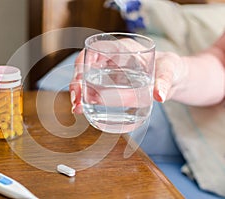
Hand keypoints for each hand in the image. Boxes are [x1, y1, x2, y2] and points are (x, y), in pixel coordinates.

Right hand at [69, 50, 187, 113]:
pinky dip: (87, 99)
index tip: (81, 75)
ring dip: (79, 93)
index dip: (85, 60)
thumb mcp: (170, 72)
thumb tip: (159, 96)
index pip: (98, 48)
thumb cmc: (171, 69)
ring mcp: (110, 73)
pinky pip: (94, 90)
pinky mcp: (110, 86)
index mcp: (123, 49)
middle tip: (78, 101)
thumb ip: (164, 81)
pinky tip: (84, 110)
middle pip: (87, 66)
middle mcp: (112, 60)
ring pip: (87, 80)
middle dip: (78, 82)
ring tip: (78, 108)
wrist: (172, 79)